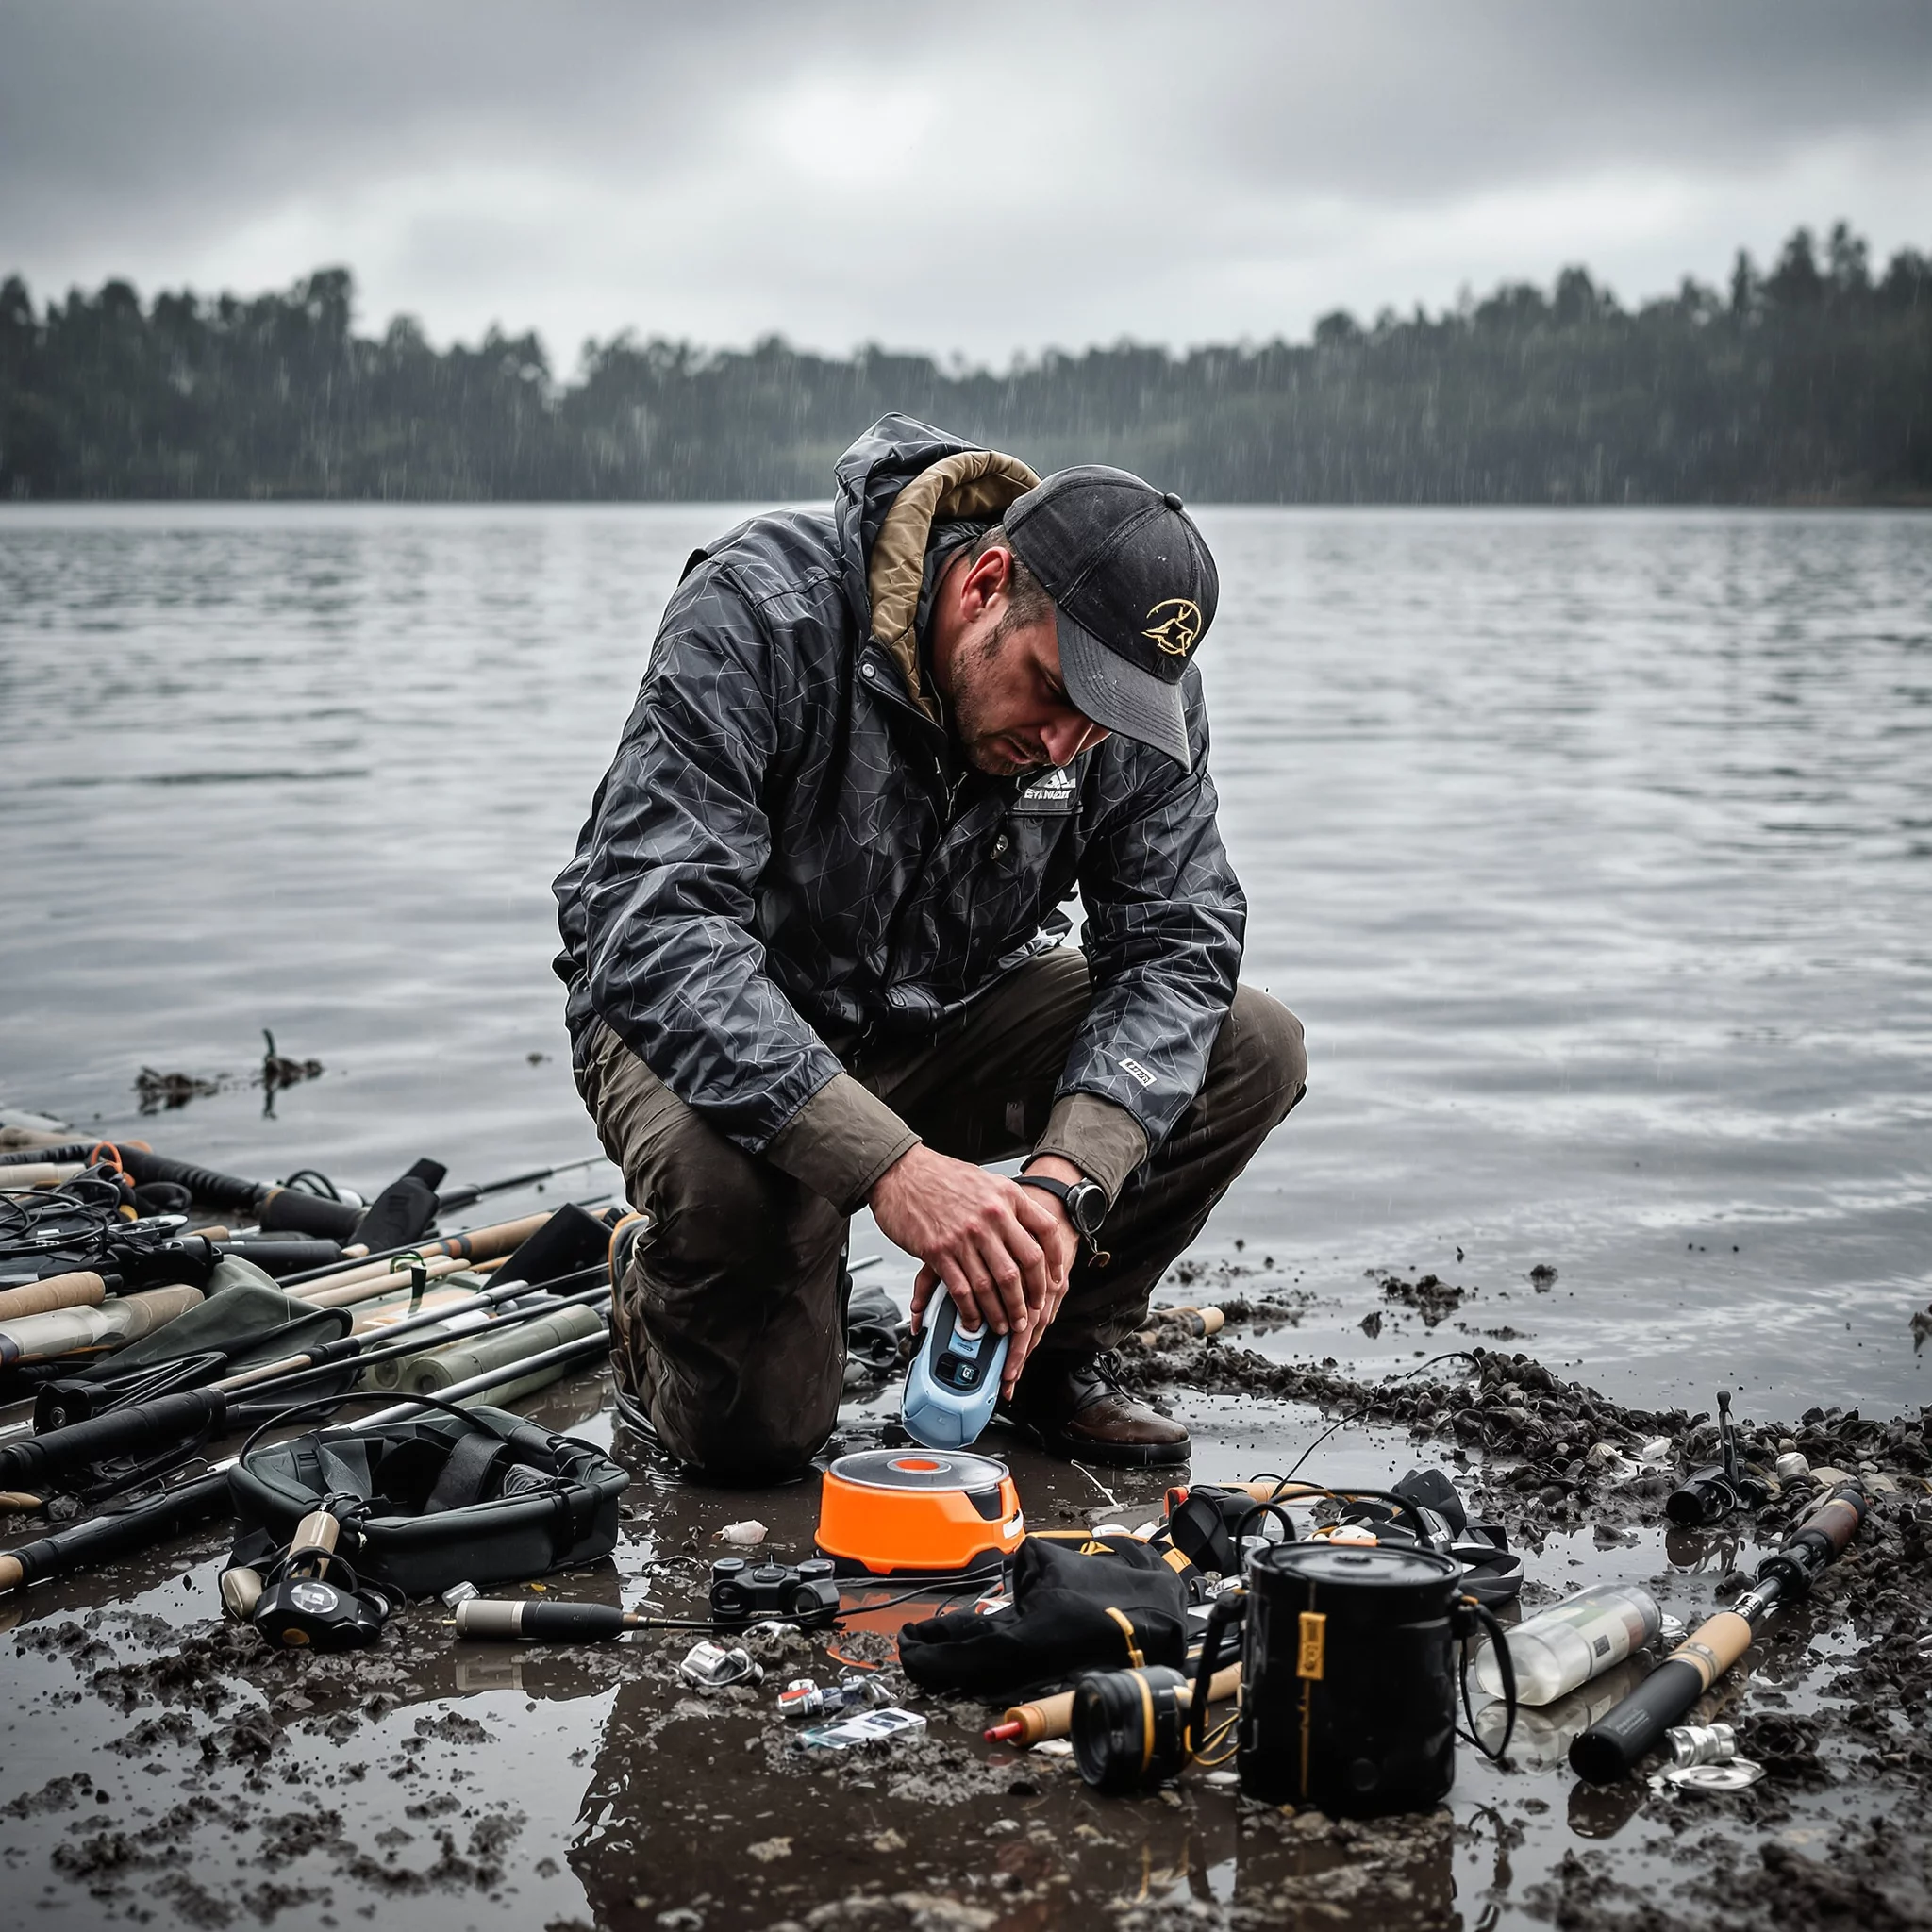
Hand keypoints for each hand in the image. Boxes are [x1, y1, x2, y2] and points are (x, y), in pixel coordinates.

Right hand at [869, 1144, 1076, 1393]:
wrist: (900, 1172)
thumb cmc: (939, 1176)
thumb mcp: (985, 1180)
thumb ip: (1007, 1204)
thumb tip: (1026, 1231)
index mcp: (1007, 1196)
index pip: (1046, 1231)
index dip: (1056, 1260)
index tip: (1055, 1280)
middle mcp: (991, 1216)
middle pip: (1024, 1265)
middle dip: (1030, 1297)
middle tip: (1028, 1314)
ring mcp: (965, 1235)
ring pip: (995, 1284)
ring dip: (1002, 1311)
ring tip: (1003, 1325)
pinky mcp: (939, 1251)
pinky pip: (962, 1290)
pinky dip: (971, 1311)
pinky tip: (973, 1320)